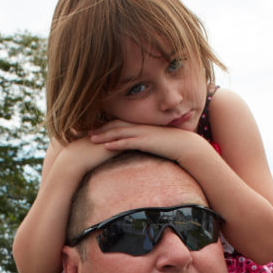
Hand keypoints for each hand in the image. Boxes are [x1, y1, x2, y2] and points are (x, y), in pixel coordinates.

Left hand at [89, 121, 204, 162]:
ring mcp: (143, 134)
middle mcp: (140, 127)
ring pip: (119, 133)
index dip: (107, 126)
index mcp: (142, 127)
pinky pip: (128, 142)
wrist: (186, 145)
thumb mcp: (156, 142)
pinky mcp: (146, 142)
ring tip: (91, 140)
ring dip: (104, 136)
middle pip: (116, 126)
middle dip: (101, 129)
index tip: (95, 130)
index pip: (120, 124)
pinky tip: (106, 147)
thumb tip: (139, 148)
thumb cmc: (172, 145)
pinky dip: (116, 144)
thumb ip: (145, 143)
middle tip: (86, 133)